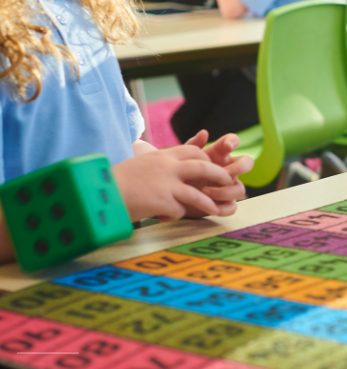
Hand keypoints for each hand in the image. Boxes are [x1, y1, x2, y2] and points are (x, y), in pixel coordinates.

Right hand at [113, 145, 242, 221]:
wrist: (97, 192)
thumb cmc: (113, 181)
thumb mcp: (140, 164)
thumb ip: (158, 164)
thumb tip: (169, 169)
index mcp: (162, 156)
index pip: (192, 151)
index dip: (204, 158)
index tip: (210, 165)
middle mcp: (167, 167)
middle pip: (202, 166)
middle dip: (218, 174)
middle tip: (228, 181)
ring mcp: (166, 184)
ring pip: (197, 193)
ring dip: (208, 202)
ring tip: (216, 209)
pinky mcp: (161, 201)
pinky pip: (179, 210)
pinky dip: (176, 215)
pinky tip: (165, 217)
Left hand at [184, 130, 253, 213]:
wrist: (171, 196)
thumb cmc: (180, 174)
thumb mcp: (182, 160)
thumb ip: (192, 146)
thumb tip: (204, 133)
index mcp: (218, 155)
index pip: (233, 142)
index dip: (234, 141)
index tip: (227, 146)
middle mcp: (227, 170)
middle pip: (247, 163)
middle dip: (239, 167)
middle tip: (225, 173)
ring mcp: (227, 188)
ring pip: (240, 189)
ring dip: (224, 191)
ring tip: (204, 191)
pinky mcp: (223, 204)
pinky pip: (232, 207)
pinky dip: (222, 208)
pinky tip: (208, 206)